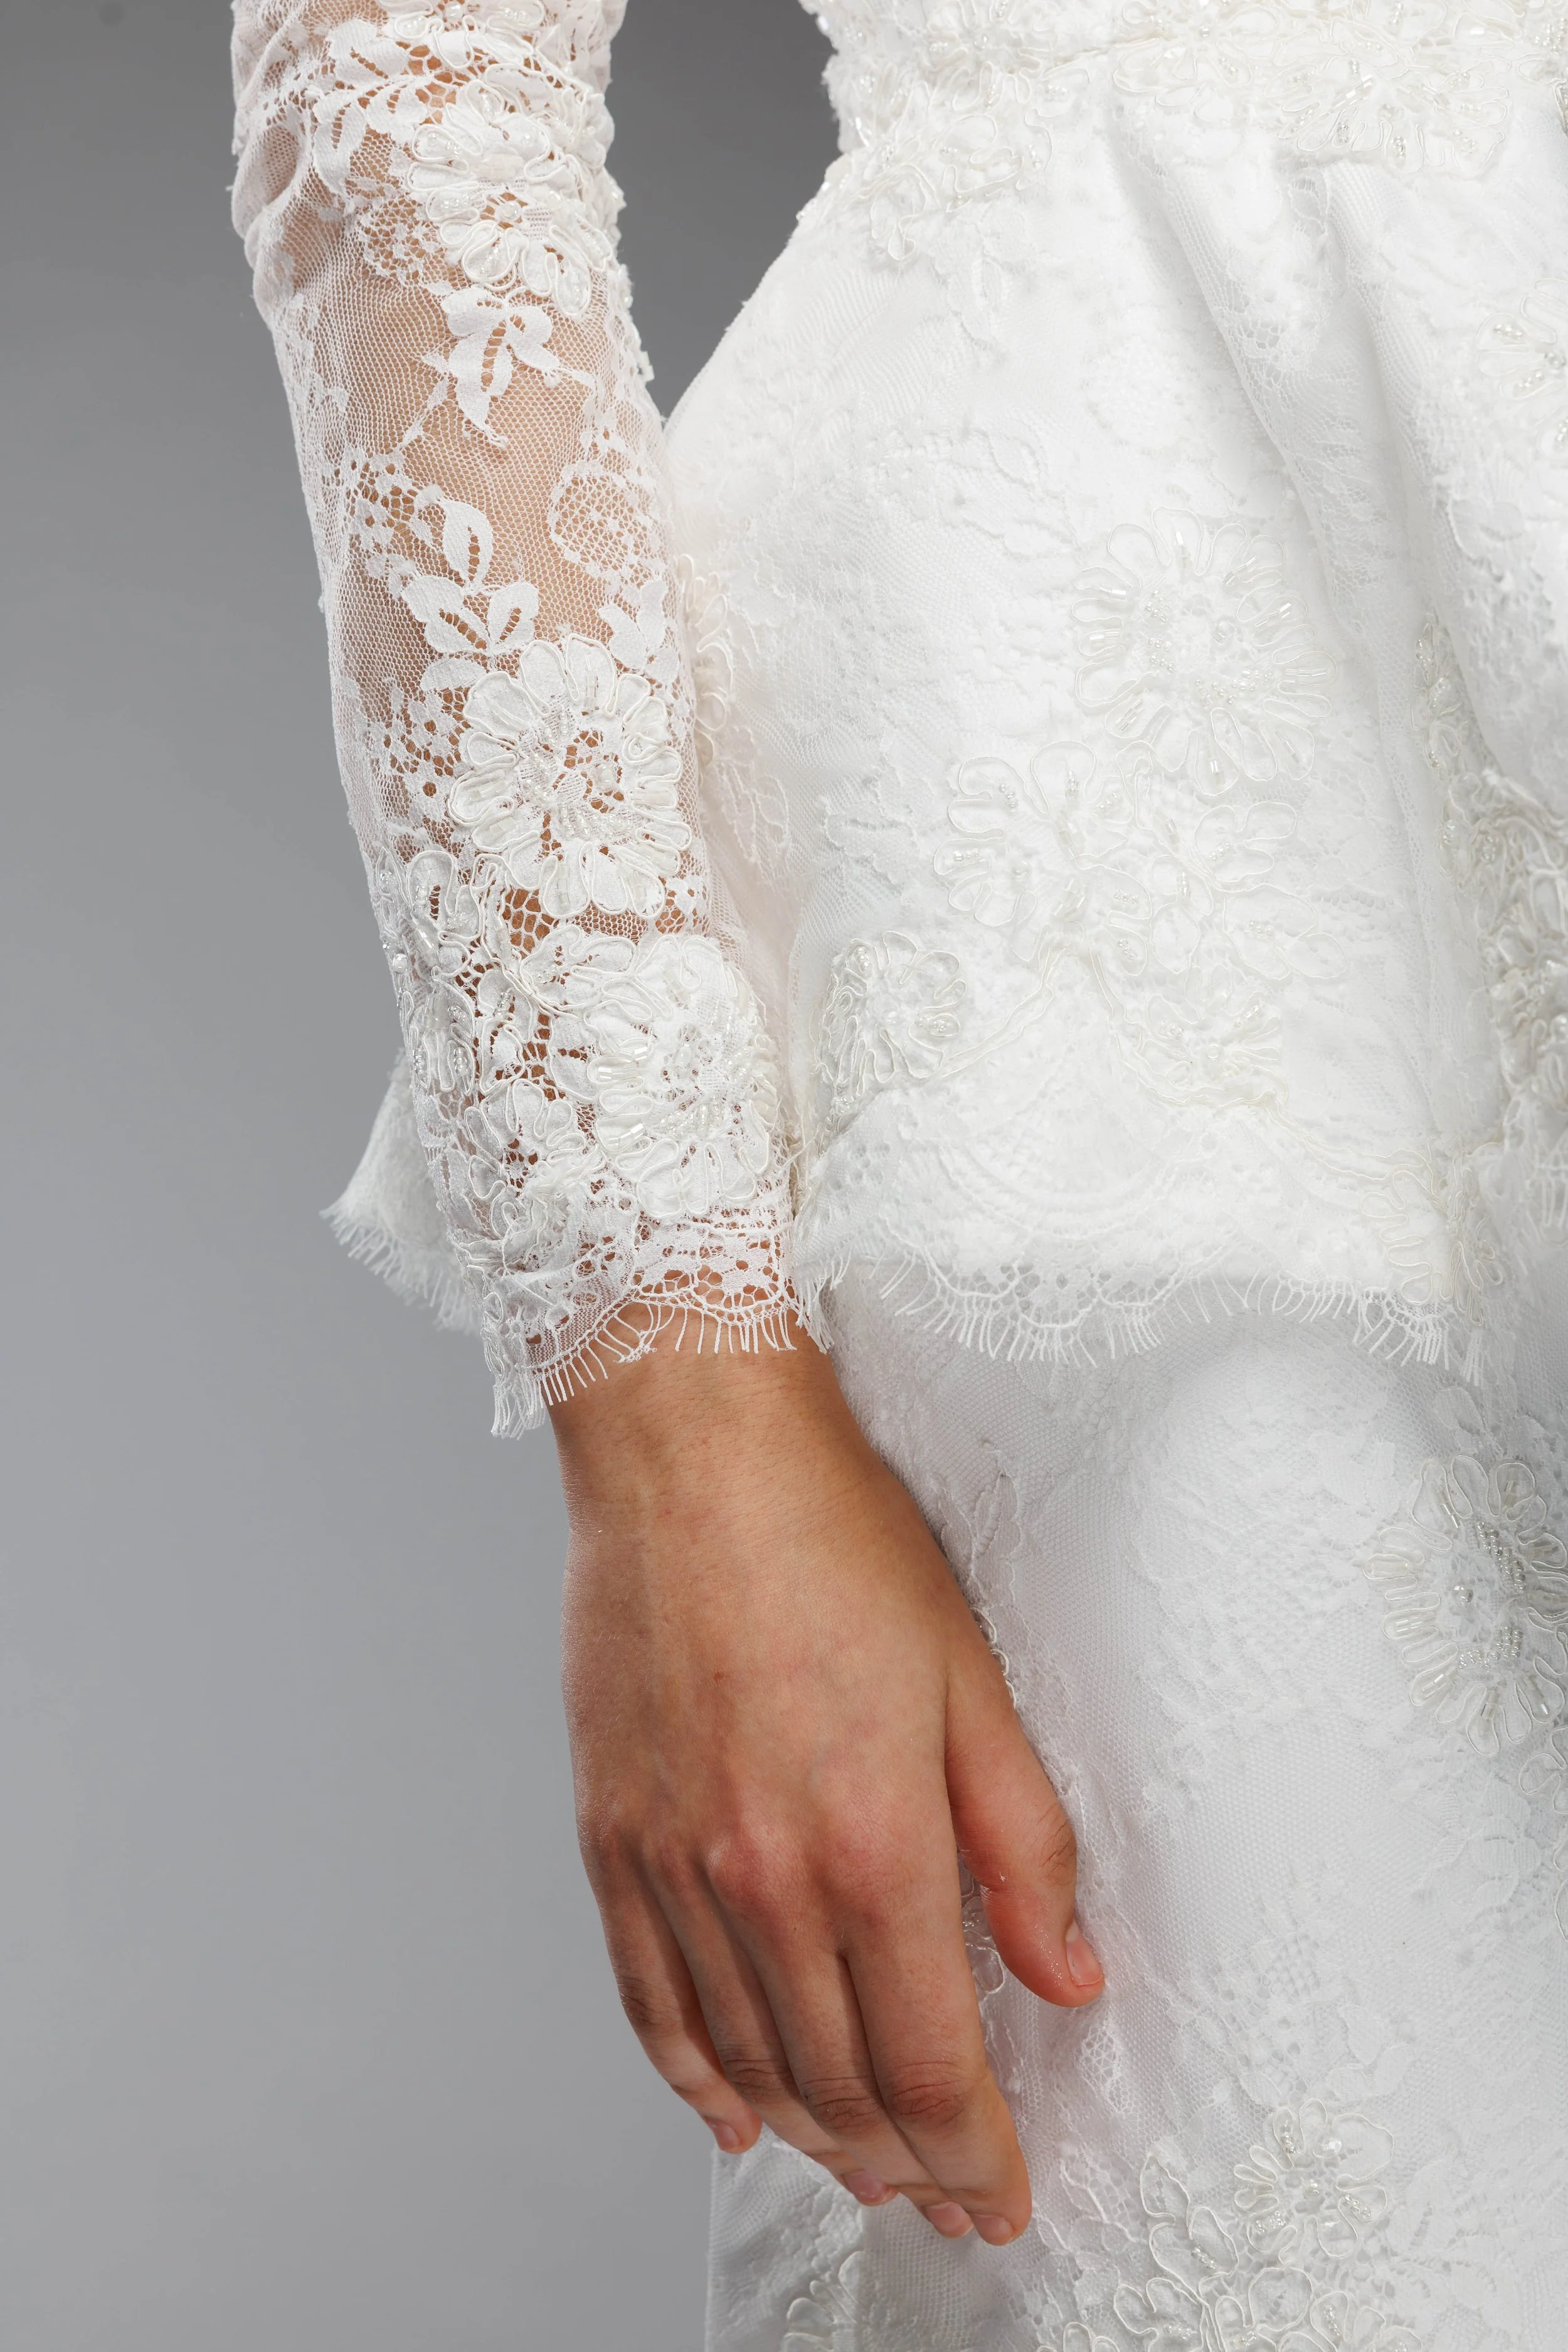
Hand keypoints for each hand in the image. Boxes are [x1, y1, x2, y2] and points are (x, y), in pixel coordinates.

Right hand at [551, 1321, 1102, 2245]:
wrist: (693, 1450)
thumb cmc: (835, 1539)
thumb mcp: (973, 1681)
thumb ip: (1024, 1844)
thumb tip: (1066, 1975)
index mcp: (872, 1843)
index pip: (929, 2062)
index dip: (973, 2153)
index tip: (1000, 2196)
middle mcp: (762, 1879)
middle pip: (837, 2084)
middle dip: (901, 2161)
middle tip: (942, 2194)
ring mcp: (673, 1866)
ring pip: (744, 2061)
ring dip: (808, 2135)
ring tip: (859, 2166)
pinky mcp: (611, 1839)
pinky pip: (649, 2001)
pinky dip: (690, 2077)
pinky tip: (730, 2111)